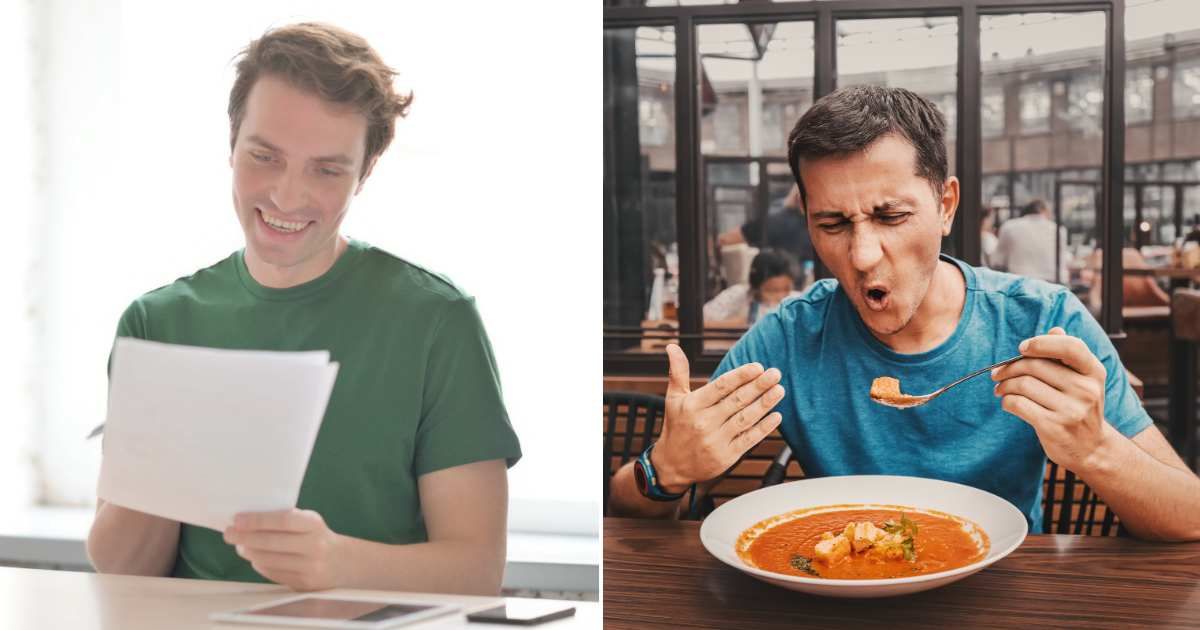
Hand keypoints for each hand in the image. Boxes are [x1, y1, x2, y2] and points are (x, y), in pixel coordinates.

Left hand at [224, 509, 345, 590]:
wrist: (341, 562)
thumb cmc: (315, 536)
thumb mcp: (308, 522)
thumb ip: (284, 520)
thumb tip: (246, 521)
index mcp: (313, 524)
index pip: (282, 520)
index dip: (257, 520)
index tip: (237, 519)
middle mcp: (313, 546)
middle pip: (271, 542)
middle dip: (245, 537)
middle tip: (228, 534)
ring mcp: (309, 567)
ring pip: (269, 560)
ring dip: (249, 552)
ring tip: (240, 546)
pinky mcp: (303, 583)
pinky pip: (273, 574)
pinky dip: (259, 565)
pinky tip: (255, 559)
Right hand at [652, 344, 784, 492]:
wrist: (672, 465)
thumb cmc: (676, 427)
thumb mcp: (673, 398)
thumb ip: (678, 371)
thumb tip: (672, 346)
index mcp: (693, 405)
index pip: (720, 387)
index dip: (740, 376)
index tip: (757, 367)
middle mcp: (704, 422)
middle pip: (736, 401)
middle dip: (758, 386)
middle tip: (775, 373)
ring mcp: (716, 441)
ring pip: (745, 419)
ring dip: (764, 404)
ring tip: (779, 390)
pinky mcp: (726, 457)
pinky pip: (748, 439)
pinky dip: (763, 428)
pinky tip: (776, 416)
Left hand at [991, 327, 1110, 471]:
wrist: (1091, 449)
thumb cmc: (1079, 407)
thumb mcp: (1083, 380)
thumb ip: (1068, 355)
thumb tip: (1054, 329)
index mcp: (1093, 372)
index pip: (1071, 346)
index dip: (1041, 342)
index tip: (1021, 348)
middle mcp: (1086, 389)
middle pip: (1035, 365)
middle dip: (1009, 367)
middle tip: (997, 374)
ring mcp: (1071, 409)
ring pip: (1023, 384)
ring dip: (1004, 385)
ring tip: (1000, 389)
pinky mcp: (1054, 426)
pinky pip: (1018, 404)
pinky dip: (1007, 401)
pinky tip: (1008, 403)